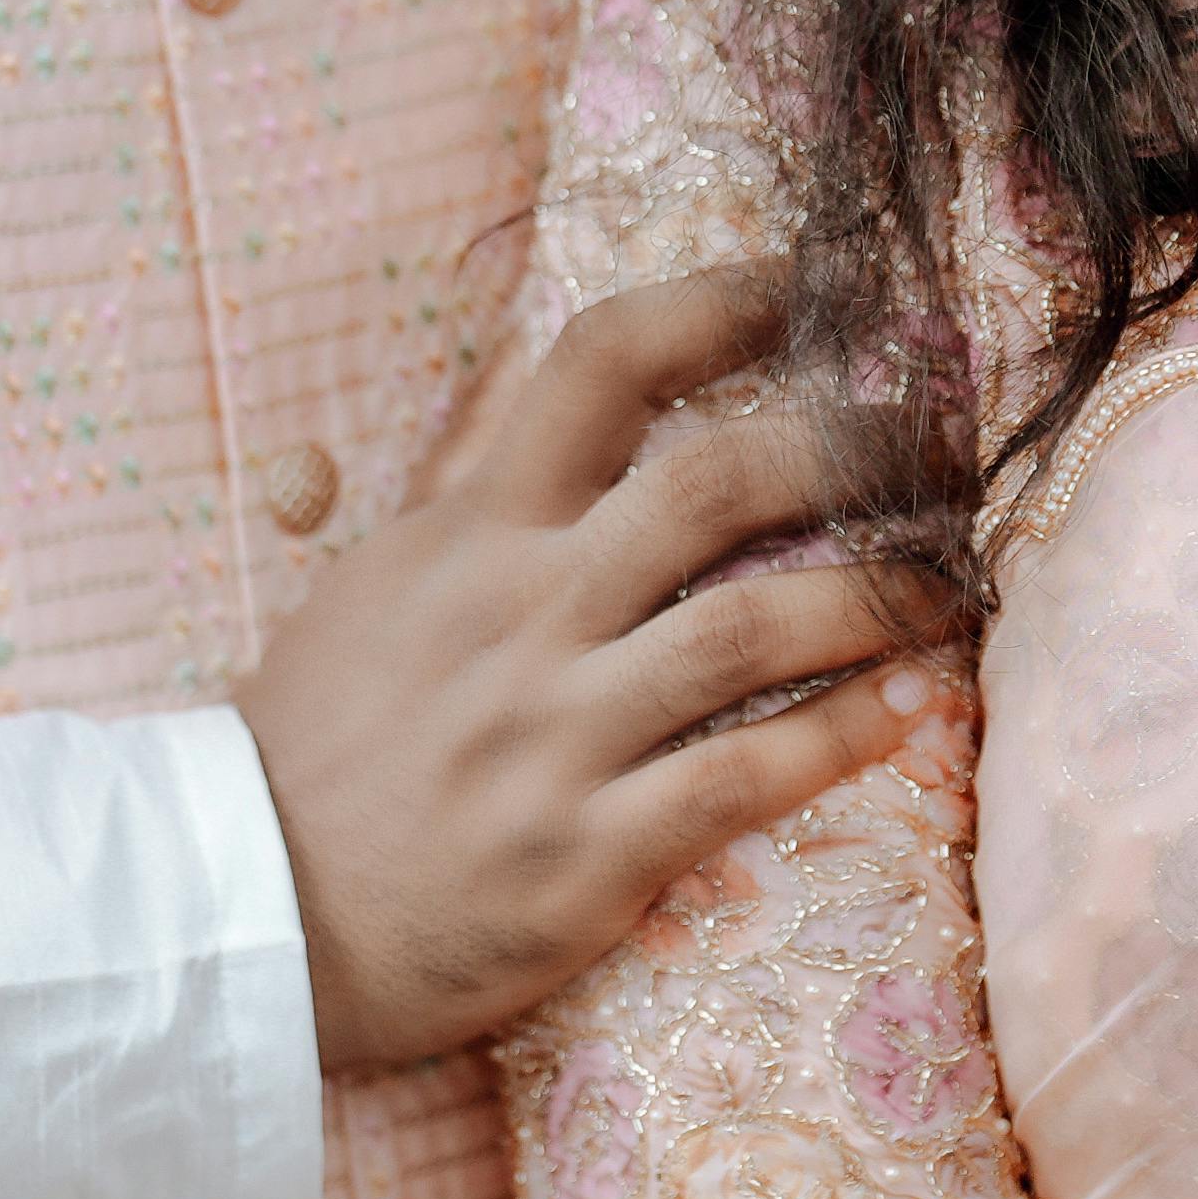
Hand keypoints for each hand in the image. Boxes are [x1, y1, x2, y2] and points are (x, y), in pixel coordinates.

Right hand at [239, 266, 954, 1070]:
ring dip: (884, 593)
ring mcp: (557, 732)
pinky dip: (841, 735)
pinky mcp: (586, 852)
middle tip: (950, 442)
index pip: (604, 364)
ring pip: (758, 625)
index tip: (818, 284)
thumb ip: (492, 514)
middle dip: (859, 447)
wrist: (241, 914)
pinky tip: (906, 709)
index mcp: (473, 529)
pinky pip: (744, 776)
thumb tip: (595, 434)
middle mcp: (525, 611)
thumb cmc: (318, 745)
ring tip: (956, 581)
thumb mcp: (385, 588)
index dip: (723, 304)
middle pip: (723, 481)